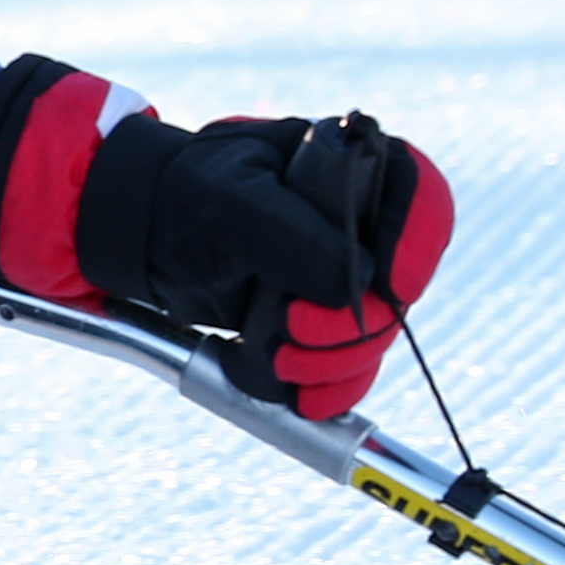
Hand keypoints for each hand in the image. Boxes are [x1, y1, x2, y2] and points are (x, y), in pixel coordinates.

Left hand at [0, 60, 451, 422]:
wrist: (142, 233)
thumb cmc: (185, 196)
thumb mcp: (234, 204)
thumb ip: (294, 238)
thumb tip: (356, 288)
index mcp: (353, 172)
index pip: (422, 202)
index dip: (418, 247)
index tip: (391, 286)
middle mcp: (361, 228)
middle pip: (401, 290)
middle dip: (351, 325)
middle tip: (291, 326)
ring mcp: (344, 281)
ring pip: (374, 339)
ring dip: (328, 361)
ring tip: (271, 349)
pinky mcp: (321, 325)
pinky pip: (347, 371)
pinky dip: (325, 391)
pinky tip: (294, 393)